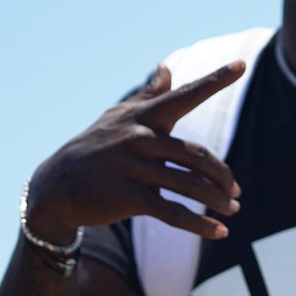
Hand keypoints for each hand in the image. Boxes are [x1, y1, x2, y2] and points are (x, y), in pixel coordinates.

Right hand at [23, 61, 246, 242]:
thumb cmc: (94, 147)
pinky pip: (175, 212)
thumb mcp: (116, 118)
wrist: (54, 187)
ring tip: (232, 209)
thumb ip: (148, 96)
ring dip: (219, 201)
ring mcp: (134, 168)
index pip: (185, 94)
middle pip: (199, 155)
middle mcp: (141, 138)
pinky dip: (201, 225)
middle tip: (235, 193)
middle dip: (223, 177)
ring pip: (192, 185)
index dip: (215, 80)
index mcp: (143, 116)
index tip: (241, 64)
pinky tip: (220, 232)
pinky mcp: (128, 197)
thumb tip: (166, 67)